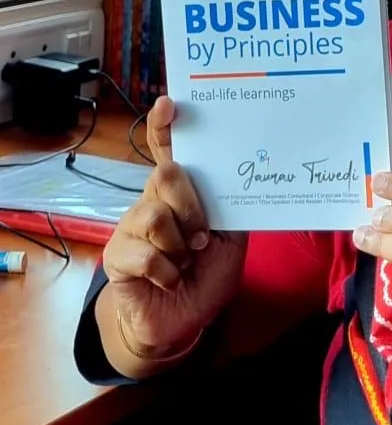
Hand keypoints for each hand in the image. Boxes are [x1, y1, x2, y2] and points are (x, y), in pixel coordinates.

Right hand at [101, 95, 246, 355]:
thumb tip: (240, 175)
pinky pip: (145, 253)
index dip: (165, 127)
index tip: (168, 104)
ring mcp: (131, 226)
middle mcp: (154, 200)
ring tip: (186, 260)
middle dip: (191, 206)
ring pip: (155, 216)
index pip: (169, 152)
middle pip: (166, 176)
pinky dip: (167, 271)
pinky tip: (171, 279)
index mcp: (183, 191)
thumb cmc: (207, 272)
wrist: (182, 320)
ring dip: (179, 245)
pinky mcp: (116, 255)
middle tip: (201, 236)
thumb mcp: (233, 237)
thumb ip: (231, 206)